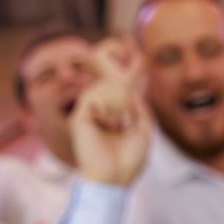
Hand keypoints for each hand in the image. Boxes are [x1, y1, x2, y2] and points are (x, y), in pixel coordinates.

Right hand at [70, 39, 151, 186]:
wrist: (112, 184)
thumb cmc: (127, 164)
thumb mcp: (142, 131)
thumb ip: (139, 108)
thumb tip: (135, 89)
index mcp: (114, 118)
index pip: (121, 89)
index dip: (130, 68)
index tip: (133, 43)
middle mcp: (100, 114)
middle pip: (111, 81)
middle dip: (121, 62)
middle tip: (128, 40)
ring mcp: (89, 115)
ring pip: (104, 87)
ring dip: (118, 90)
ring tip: (123, 117)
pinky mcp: (80, 118)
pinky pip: (94, 97)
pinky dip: (109, 104)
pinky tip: (115, 122)